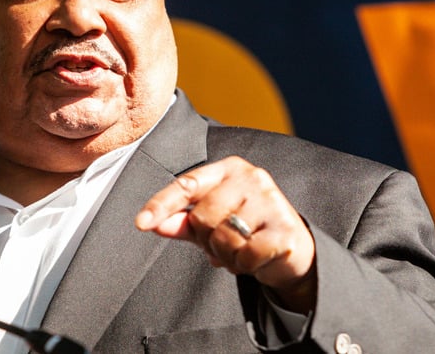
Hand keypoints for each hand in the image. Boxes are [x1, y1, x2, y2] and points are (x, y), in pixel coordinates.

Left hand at [135, 156, 316, 312]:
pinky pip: (247, 254)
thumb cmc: (248, 229)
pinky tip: (256, 259)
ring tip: (240, 251)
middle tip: (222, 244)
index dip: (162, 205)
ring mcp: (270, 200)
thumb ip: (183, 222)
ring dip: (227, 256)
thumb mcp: (213, 223)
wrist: (293, 248)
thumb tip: (151, 224)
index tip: (141, 223)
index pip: (188, 185)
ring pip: (224, 238)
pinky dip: (245, 265)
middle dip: (207, 240)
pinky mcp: (285, 227)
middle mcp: (251, 177)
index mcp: (229, 169)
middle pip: (203, 216)